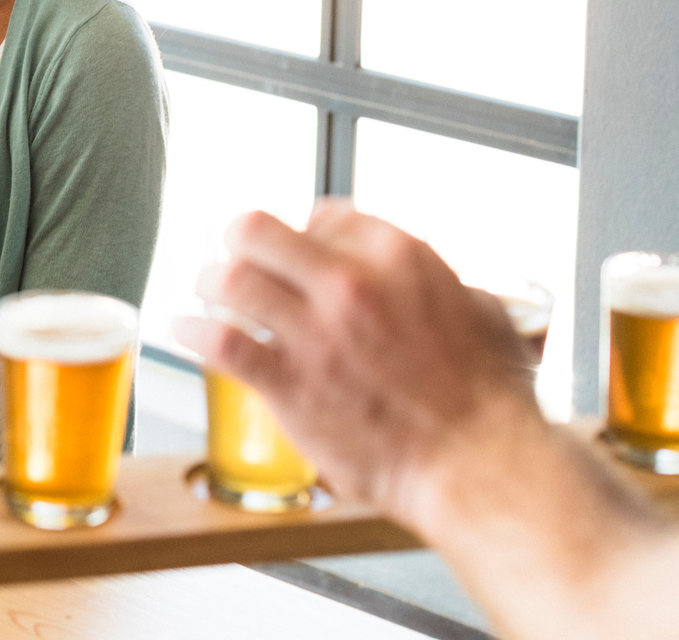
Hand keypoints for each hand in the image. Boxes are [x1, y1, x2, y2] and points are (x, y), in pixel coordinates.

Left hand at [172, 200, 544, 522]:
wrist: (481, 464)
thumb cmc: (491, 399)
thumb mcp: (482, 310)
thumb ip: (440, 283)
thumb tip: (428, 279)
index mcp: (398, 255)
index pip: (325, 214)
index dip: (306, 229)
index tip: (298, 243)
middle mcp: (349, 283)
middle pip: (258, 231)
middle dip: (241, 240)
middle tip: (236, 254)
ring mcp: (315, 332)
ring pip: (229, 279)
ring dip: (209, 283)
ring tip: (205, 290)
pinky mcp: (290, 382)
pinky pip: (220, 342)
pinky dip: (193, 333)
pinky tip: (186, 332)